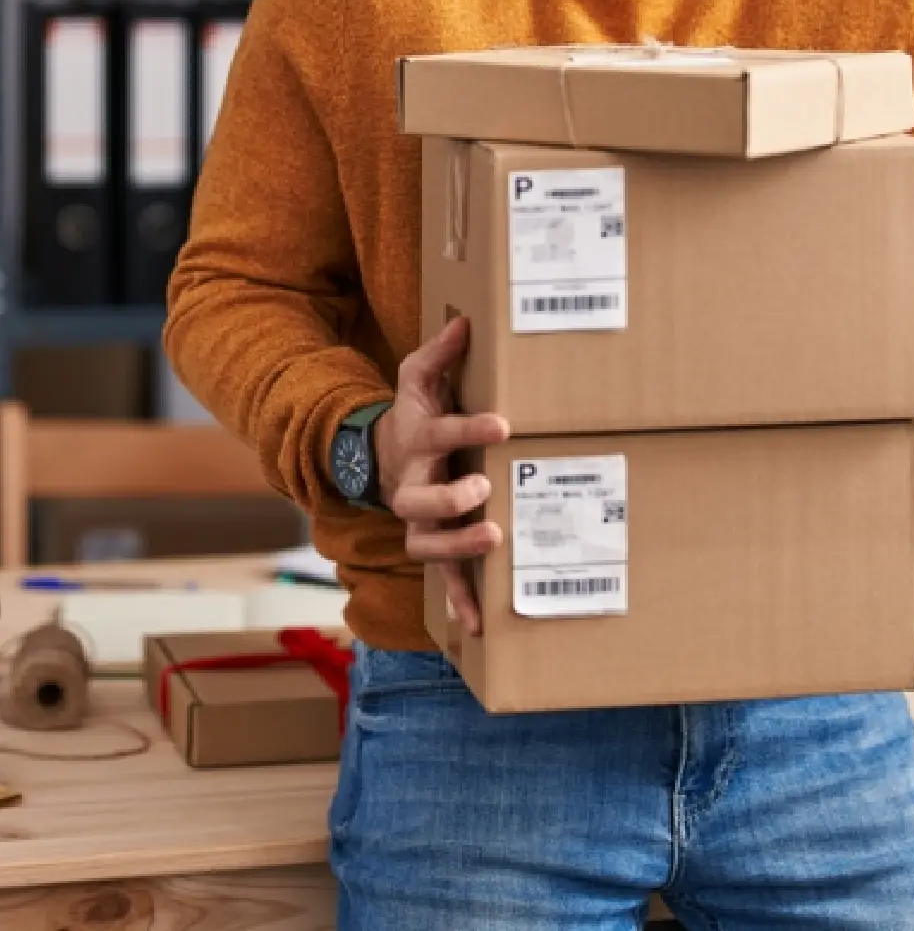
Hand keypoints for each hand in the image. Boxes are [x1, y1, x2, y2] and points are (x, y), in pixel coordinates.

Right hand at [373, 317, 509, 638]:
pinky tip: (480, 625)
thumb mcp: (418, 378)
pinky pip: (443, 579)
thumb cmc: (410, 415)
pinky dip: (459, 602)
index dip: (469, 428)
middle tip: (484, 488)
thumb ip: (440, 353)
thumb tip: (467, 321)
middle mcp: (414, 486)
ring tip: (493, 541)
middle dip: (451, 498)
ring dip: (458, 548)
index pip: (441, 433)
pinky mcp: (433, 546)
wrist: (378, 459)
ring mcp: (420, 523)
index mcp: (418, 441)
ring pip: (429, 544)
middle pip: (421, 502)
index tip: (502, 422)